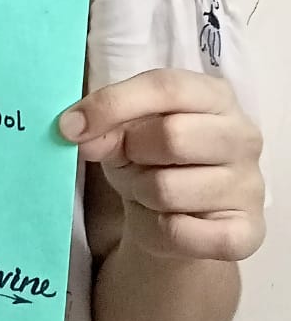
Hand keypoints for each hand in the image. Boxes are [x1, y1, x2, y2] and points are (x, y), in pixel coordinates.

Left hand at [60, 69, 264, 261]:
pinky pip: (184, 233)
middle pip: (172, 136)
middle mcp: (243, 135)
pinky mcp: (248, 233)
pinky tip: (167, 222)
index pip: (164, 87)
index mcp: (213, 95)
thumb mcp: (123, 132)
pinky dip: (160, 230)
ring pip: (168, 189)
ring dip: (142, 193)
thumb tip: (78, 131)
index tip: (70, 126)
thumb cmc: (150, 159)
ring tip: (148, 191)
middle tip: (129, 162)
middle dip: (132, 153)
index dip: (113, 103)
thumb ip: (104, 124)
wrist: (177, 221)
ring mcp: (251, 185)